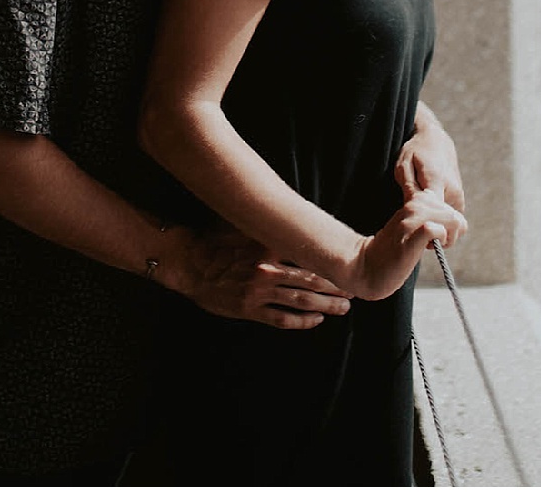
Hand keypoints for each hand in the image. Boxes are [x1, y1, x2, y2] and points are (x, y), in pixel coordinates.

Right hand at [167, 227, 351, 330]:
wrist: (187, 263)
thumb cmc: (213, 242)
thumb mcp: (241, 226)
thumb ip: (267, 227)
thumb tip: (294, 218)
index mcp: (267, 247)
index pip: (307, 255)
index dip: (329, 261)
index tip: (346, 263)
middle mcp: (267, 270)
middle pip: (310, 280)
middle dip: (335, 286)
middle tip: (353, 290)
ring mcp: (259, 292)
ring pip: (301, 301)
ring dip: (325, 305)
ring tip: (343, 308)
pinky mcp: (249, 310)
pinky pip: (281, 319)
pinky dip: (301, 321)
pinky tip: (316, 321)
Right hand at [347, 191, 465, 300]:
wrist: (366, 267)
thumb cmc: (393, 251)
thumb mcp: (411, 225)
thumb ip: (428, 216)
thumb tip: (456, 220)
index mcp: (416, 200)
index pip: (450, 206)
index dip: (450, 225)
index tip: (435, 236)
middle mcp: (414, 204)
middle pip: (455, 214)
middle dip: (452, 233)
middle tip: (433, 244)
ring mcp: (411, 218)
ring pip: (451, 219)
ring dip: (447, 238)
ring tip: (429, 246)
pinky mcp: (410, 234)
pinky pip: (437, 230)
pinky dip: (440, 241)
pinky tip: (427, 248)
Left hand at [395, 121, 466, 247]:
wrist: (436, 141)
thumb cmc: (416, 151)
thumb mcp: (404, 166)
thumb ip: (408, 189)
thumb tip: (411, 211)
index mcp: (437, 181)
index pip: (432, 214)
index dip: (421, 227)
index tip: (411, 233)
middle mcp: (452, 192)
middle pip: (439, 223)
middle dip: (425, 228)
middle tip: (410, 228)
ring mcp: (458, 198)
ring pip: (445, 223)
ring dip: (432, 224)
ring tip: (416, 219)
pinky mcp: (459, 201)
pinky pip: (448, 219)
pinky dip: (437, 220)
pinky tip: (424, 214)